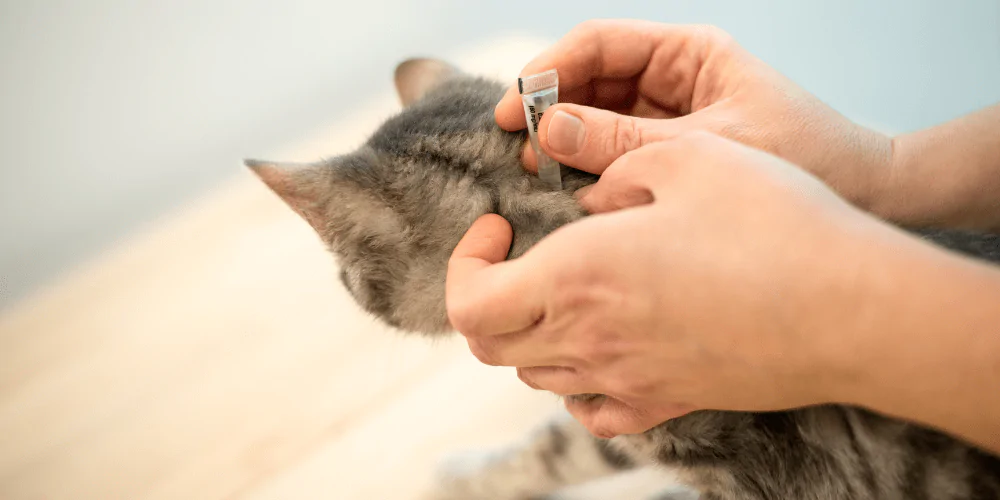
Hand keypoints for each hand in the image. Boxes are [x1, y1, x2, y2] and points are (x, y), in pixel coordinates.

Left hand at [447, 132, 896, 437]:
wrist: (853, 309)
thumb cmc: (774, 225)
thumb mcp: (685, 158)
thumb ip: (615, 168)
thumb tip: (588, 199)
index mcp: (578, 277)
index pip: (470, 302)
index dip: (464, 262)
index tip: (497, 225)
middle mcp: (591, 339)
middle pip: (490, 345)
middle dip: (485, 295)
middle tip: (516, 253)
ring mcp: (629, 379)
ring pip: (535, 376)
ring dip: (527, 332)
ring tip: (564, 287)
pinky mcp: (670, 401)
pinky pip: (594, 412)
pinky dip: (575, 385)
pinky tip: (600, 349)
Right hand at [497, 20, 892, 213]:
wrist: (866, 198)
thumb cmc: (805, 156)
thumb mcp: (709, 146)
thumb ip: (625, 141)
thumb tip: (549, 132)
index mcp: (687, 53)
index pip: (599, 45)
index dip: (548, 71)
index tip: (515, 110)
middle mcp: (670, 80)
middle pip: (588, 81)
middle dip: (550, 112)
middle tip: (520, 153)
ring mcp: (665, 120)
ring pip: (593, 120)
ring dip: (562, 145)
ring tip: (538, 177)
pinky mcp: (665, 159)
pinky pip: (611, 155)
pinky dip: (586, 171)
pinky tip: (567, 192)